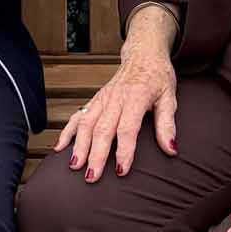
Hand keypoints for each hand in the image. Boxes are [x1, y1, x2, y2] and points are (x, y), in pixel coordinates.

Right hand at [52, 20, 178, 181]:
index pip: (127, 128)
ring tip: (74, 166)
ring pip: (86, 123)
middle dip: (95, 154)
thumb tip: (171, 149)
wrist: (143, 54)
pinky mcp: (95, 100)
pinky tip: (60, 148)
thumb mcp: (169, 97)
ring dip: (79, 145)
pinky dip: (67, 131)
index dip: (124, 150)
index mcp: (135, 97)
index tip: (121, 171)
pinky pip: (78, 116)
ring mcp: (102, 98)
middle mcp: (115, 98)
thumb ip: (167, 124)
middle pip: (102, 129)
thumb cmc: (157, 77)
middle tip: (92, 177)